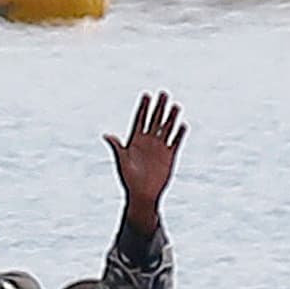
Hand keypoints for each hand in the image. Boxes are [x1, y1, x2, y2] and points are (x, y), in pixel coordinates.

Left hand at [106, 93, 185, 230]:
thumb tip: (107, 135)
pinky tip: (183, 125)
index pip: (140, 120)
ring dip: (171, 118)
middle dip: (159, 107)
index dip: (143, 108)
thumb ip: (117, 147)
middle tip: (163, 93)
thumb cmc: (129, 180)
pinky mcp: (169, 156)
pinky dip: (179, 134)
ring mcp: (159, 148)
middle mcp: (148, 141)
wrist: (143, 195)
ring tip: (176, 106)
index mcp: (135, 141)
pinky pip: (175, 142)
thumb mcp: (122, 162)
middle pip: (154, 120)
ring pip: (166, 129)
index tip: (146, 95)